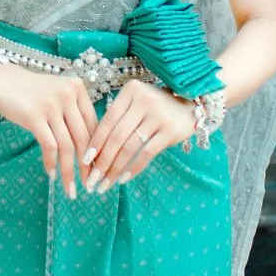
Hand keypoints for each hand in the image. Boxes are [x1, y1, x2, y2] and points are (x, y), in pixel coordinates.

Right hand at [0, 63, 98, 198]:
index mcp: (78, 89)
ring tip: (70, 188)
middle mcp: (69, 95)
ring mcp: (52, 105)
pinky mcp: (35, 116)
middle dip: (88, 167)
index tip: (98, 170)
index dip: (98, 151)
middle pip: (84, 138)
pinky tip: (52, 174)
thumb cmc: (32, 92)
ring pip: (67, 146)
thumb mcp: (58, 95)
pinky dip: (51, 163)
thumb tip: (89, 149)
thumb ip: (74, 114)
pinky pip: (49, 146)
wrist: (2, 79)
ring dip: (69, 171)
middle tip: (89, 185)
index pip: (94, 125)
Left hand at [81, 80, 195, 192]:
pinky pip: (147, 153)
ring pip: (129, 147)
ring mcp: (158, 115)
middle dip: (102, 161)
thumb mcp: (136, 103)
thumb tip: (92, 151)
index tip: (84, 161)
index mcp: (131, 91)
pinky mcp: (170, 130)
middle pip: (116, 136)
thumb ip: (118, 119)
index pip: (107, 120)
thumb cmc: (155, 107)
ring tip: (105, 184)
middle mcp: (143, 100)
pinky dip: (134, 167)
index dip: (95, 142)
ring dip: (115, 168)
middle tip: (92, 179)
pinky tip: (124, 179)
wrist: (191, 104)